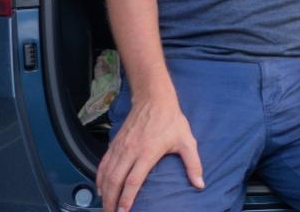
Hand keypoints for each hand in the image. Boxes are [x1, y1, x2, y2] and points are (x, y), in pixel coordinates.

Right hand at [96, 97, 203, 211]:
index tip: (124, 211)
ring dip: (104, 192)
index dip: (127, 198)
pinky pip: (103, 164)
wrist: (153, 99)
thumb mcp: (187, 141)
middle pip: (115, 181)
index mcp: (147, 152)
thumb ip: (193, 164)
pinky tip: (100, 188)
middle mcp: (130, 151)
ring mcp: (120, 147)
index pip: (133, 181)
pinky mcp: (114, 143)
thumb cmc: (171, 121)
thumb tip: (200, 184)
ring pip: (107, 174)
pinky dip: (99, 178)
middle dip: (112, 200)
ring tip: (106, 206)